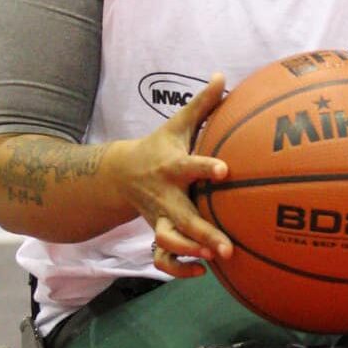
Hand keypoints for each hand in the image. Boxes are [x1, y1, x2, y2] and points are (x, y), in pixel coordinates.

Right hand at [103, 73, 232, 277]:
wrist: (121, 174)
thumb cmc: (159, 147)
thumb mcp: (177, 124)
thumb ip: (202, 103)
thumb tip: (224, 76)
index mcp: (173, 167)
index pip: (190, 166)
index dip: (206, 168)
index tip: (226, 170)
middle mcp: (166, 196)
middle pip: (184, 217)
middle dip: (204, 233)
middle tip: (227, 247)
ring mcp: (161, 218)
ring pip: (169, 242)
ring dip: (190, 252)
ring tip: (213, 259)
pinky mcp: (159, 233)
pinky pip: (164, 258)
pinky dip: (179, 269)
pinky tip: (202, 271)